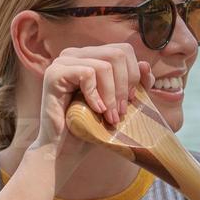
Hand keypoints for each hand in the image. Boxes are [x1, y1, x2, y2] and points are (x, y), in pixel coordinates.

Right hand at [31, 43, 151, 156]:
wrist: (63, 149)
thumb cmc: (90, 127)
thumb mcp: (119, 102)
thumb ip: (134, 84)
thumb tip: (145, 65)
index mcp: (90, 56)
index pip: (123, 50)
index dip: (133, 74)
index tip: (130, 99)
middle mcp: (75, 54)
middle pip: (116, 54)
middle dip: (124, 85)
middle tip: (120, 111)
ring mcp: (63, 62)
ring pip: (104, 66)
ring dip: (111, 95)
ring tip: (109, 116)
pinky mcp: (54, 74)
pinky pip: (86, 74)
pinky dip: (95, 95)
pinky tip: (95, 110)